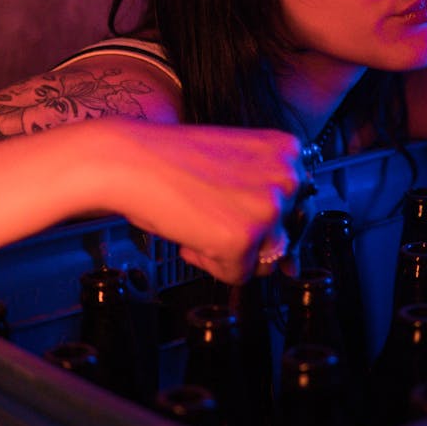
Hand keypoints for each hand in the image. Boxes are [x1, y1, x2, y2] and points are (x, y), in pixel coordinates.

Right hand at [92, 120, 306, 284]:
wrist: (130, 160)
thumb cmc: (174, 161)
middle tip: (211, 212)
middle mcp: (289, 176)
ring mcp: (270, 207)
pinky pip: (237, 275)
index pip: (296, 205)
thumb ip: (268, 199)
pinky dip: (210, 264)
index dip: (258, 214)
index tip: (237, 209)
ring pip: (264, 260)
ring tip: (199, 221)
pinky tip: (190, 234)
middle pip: (283, 235)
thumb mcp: (237, 166)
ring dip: (230, 251)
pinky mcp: (245, 238)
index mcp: (289, 150)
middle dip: (247, 236)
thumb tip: (292, 263)